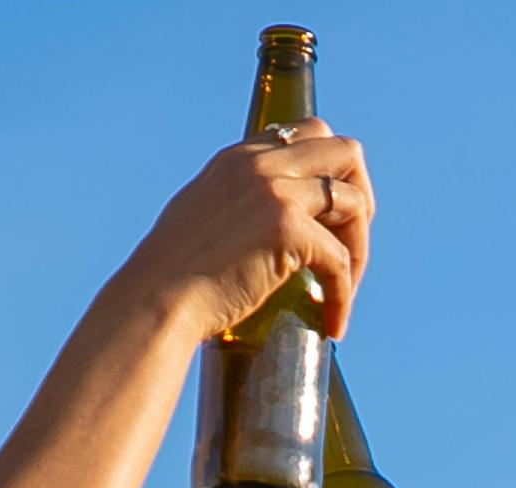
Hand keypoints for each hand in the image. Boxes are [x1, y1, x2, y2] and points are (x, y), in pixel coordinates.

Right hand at [119, 121, 372, 341]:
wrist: (154, 303)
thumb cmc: (170, 279)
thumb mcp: (201, 220)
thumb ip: (235, 207)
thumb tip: (261, 229)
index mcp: (240, 158)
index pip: (308, 134)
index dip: (330, 175)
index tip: (328, 221)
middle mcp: (260, 164)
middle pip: (346, 151)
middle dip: (361, 198)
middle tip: (349, 248)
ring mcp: (276, 192)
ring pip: (355, 201)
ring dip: (359, 249)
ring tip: (345, 290)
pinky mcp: (287, 229)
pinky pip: (342, 259)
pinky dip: (344, 296)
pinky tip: (333, 324)